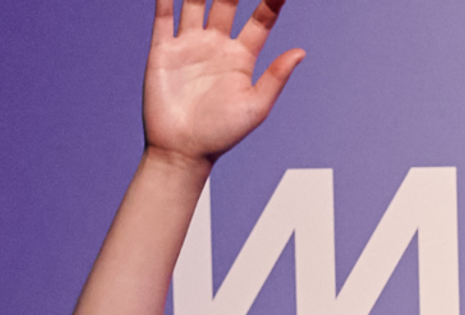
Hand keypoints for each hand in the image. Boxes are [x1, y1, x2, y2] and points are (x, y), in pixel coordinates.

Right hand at [143, 0, 304, 167]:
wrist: (183, 150)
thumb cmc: (223, 134)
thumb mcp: (256, 106)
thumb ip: (276, 77)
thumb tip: (301, 52)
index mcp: (242, 57)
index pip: (261, 19)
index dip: (271, 1)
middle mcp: (216, 45)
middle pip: (227, 2)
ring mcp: (189, 44)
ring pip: (194, 2)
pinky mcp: (163, 50)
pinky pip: (163, 16)